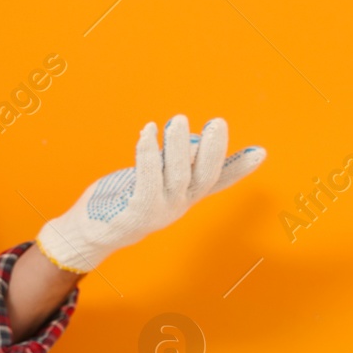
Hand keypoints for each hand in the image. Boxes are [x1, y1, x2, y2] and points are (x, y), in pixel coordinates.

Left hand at [36, 115, 265, 273]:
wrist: (91, 233)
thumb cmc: (121, 199)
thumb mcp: (152, 180)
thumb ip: (170, 164)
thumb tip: (188, 140)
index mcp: (185, 196)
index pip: (217, 181)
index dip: (239, 168)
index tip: (261, 152)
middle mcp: (178, 204)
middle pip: (203, 176)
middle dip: (213, 149)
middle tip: (217, 122)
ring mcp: (160, 210)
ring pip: (176, 175)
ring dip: (177, 146)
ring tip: (177, 120)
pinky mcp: (137, 210)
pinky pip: (147, 179)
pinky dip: (148, 154)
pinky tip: (147, 132)